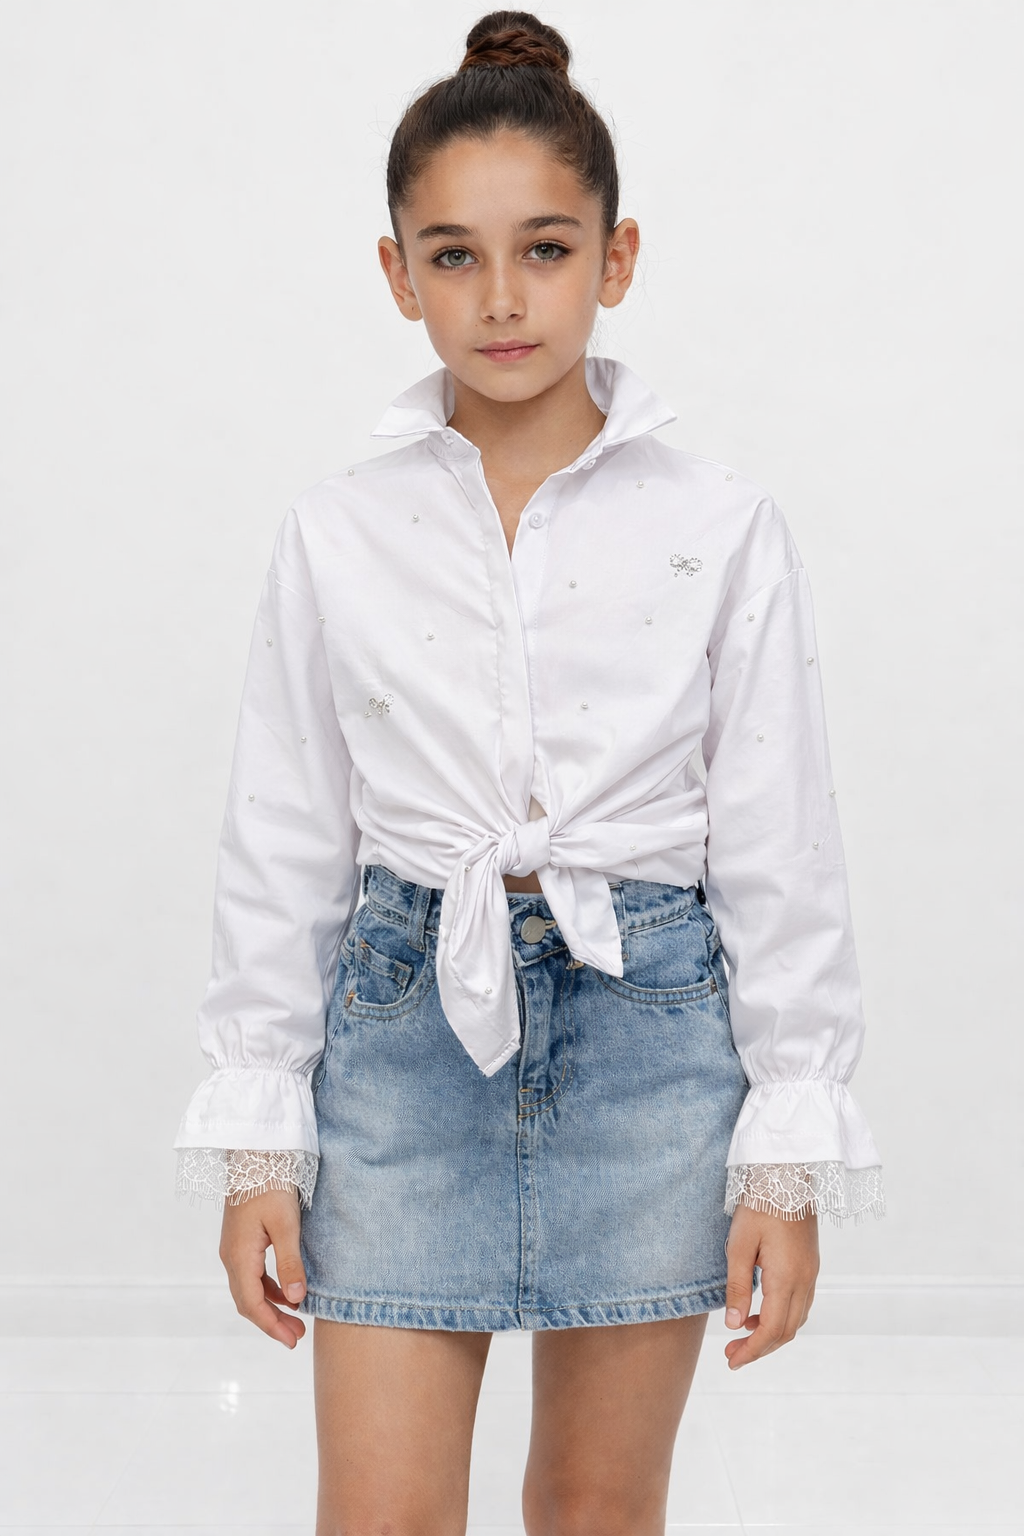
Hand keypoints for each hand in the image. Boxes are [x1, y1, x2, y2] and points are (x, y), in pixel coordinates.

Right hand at [219, 1186, 307, 1347]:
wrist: (254, 1154)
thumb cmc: (270, 1184)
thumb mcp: (286, 1225)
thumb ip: (290, 1263)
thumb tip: (295, 1301)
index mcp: (239, 1256)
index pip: (252, 1304)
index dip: (271, 1326)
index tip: (292, 1340)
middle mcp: (231, 1257)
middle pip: (248, 1301)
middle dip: (272, 1321)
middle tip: (298, 1337)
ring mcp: (234, 1249)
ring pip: (249, 1289)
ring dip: (271, 1306)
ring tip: (295, 1320)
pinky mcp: (241, 1241)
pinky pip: (252, 1275)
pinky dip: (269, 1288)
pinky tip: (287, 1292)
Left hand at [723, 1202, 818, 1369]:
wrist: (787, 1175)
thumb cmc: (759, 1206)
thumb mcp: (739, 1246)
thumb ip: (738, 1287)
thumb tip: (734, 1325)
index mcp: (787, 1279)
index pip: (771, 1330)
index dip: (752, 1351)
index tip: (731, 1361)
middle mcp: (805, 1281)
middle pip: (787, 1331)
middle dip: (760, 1348)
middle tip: (732, 1353)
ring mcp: (811, 1273)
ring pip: (797, 1320)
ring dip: (772, 1334)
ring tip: (743, 1334)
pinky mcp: (811, 1264)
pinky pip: (801, 1304)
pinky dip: (783, 1317)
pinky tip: (762, 1311)